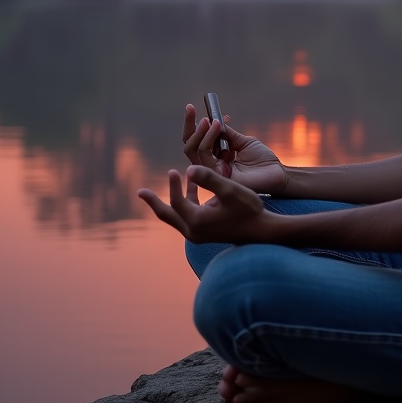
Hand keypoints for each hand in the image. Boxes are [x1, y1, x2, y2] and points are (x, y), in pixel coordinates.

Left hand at [137, 165, 267, 243]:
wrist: (261, 232)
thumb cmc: (248, 209)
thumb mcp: (230, 190)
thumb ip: (209, 179)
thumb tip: (189, 169)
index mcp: (196, 221)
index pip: (177, 201)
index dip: (174, 184)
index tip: (175, 170)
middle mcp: (193, 231)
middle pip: (167, 214)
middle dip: (154, 202)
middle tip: (140, 192)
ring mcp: (197, 234)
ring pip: (177, 215)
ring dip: (173, 199)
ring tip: (172, 181)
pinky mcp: (204, 232)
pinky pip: (187, 216)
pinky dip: (186, 201)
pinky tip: (192, 185)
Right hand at [182, 103, 288, 194]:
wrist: (277, 172)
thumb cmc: (262, 159)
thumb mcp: (242, 141)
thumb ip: (226, 133)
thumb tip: (211, 120)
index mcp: (215, 158)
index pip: (196, 143)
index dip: (191, 126)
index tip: (191, 108)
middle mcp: (211, 166)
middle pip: (190, 147)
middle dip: (189, 126)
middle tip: (192, 109)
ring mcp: (213, 173)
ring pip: (195, 151)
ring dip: (201, 131)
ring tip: (211, 120)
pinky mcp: (218, 177)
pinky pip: (206, 157)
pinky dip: (209, 139)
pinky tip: (217, 127)